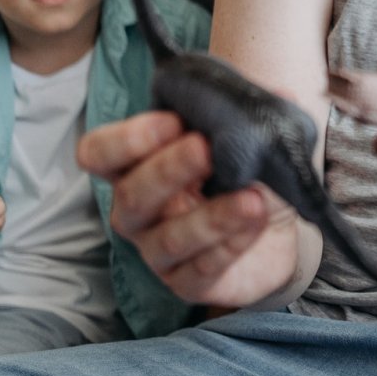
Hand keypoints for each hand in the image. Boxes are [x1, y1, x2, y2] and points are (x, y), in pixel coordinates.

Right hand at [77, 112, 301, 306]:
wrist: (275, 227)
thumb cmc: (240, 172)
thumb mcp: (242, 137)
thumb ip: (247, 113)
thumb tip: (277, 93)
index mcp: (137, 166)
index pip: (99, 153)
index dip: (126, 139)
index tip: (173, 120)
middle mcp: (138, 211)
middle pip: (131, 196)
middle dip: (168, 170)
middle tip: (206, 148)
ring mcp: (158, 251)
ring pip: (168, 239)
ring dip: (211, 217)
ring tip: (252, 197)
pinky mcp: (188, 282)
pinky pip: (201, 269)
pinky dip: (231, 245)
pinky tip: (257, 223)